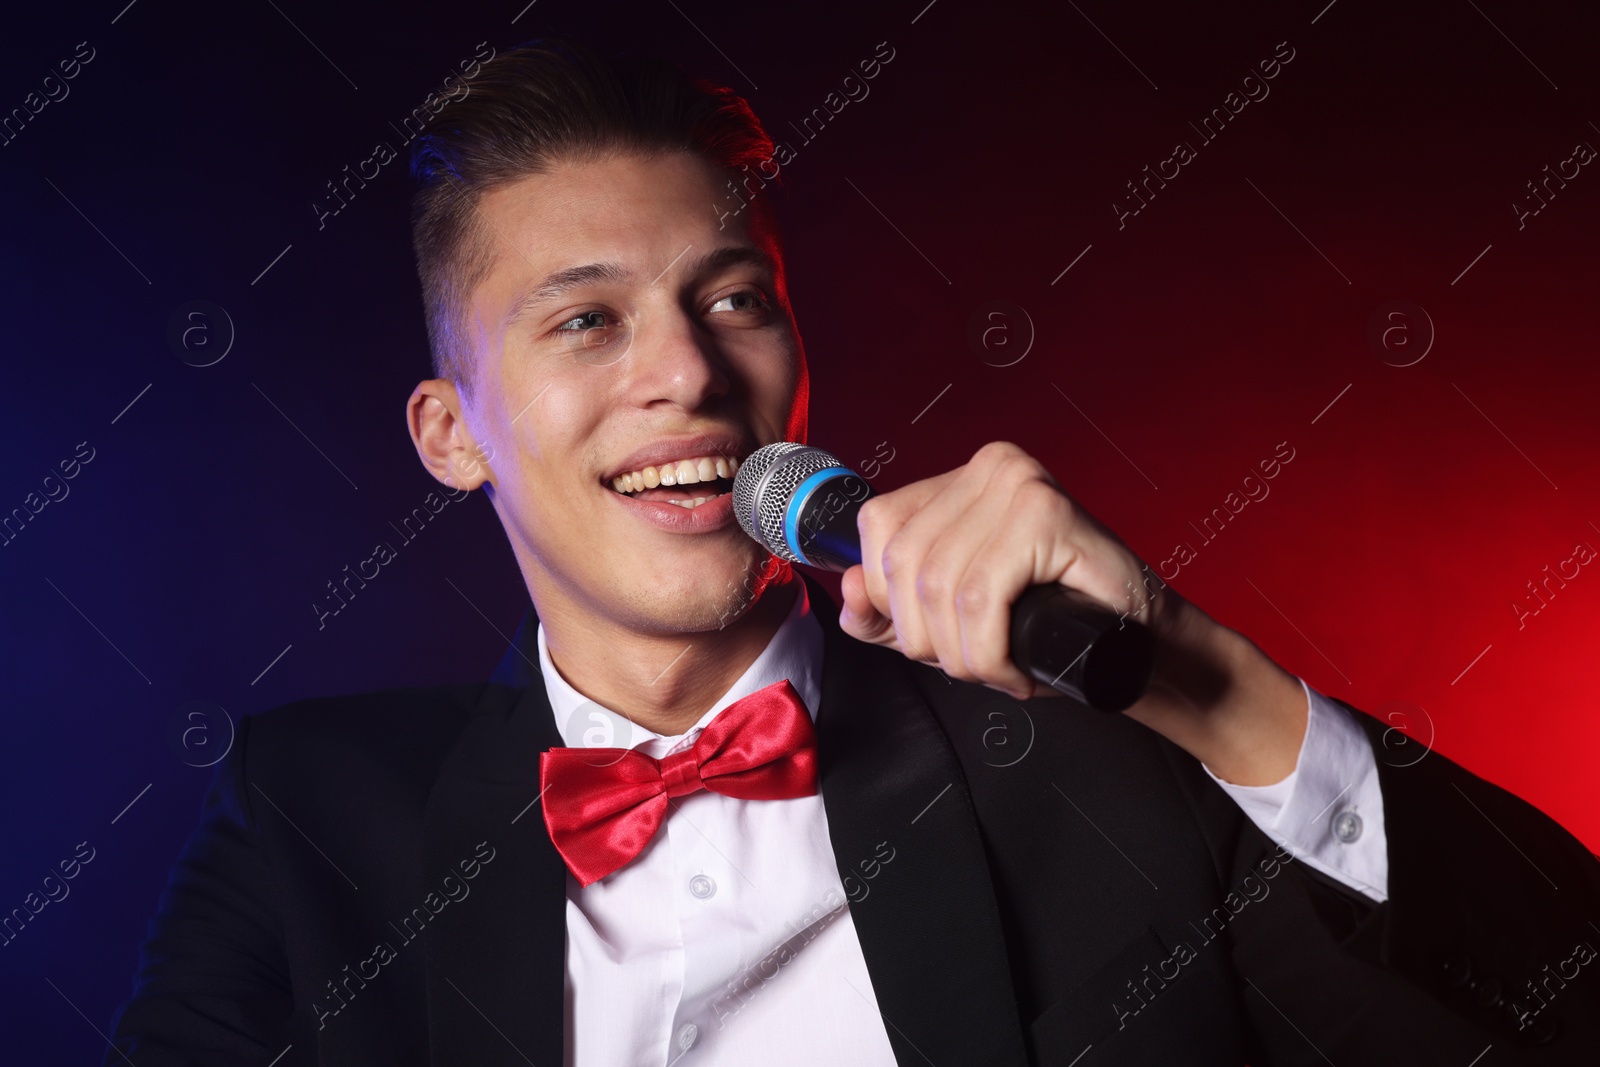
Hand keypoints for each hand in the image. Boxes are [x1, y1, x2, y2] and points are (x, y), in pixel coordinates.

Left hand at [838, 441, 1166, 700]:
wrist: (1141, 644)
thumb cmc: (1053, 625)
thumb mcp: (954, 616)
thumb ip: (892, 609)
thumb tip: (847, 595)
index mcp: (960, 479)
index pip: (878, 528)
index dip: (884, 597)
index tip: (925, 638)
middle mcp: (989, 468)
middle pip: (902, 563)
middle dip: (926, 637)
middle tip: (973, 663)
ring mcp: (1018, 485)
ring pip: (938, 589)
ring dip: (962, 655)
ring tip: (998, 670)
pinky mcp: (1045, 515)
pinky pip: (981, 601)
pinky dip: (989, 655)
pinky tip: (1015, 672)